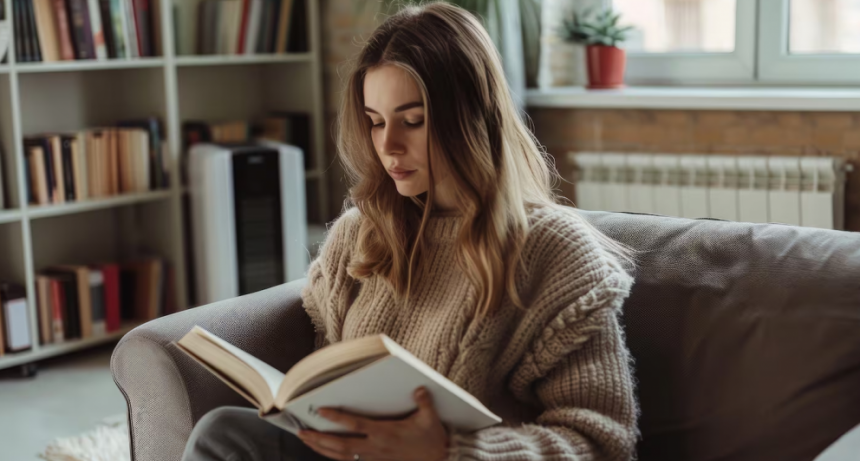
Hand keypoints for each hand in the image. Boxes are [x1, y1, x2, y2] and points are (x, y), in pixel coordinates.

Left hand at [297, 387, 448, 460]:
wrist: (440, 460)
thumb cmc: (433, 440)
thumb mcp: (430, 419)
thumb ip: (423, 402)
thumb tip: (420, 388)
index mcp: (385, 433)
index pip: (355, 425)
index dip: (337, 419)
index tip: (321, 411)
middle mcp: (375, 447)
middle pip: (340, 445)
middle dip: (318, 439)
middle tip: (301, 431)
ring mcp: (374, 458)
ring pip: (341, 456)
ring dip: (321, 449)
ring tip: (306, 440)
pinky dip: (335, 457)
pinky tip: (325, 452)